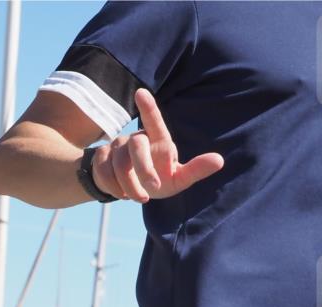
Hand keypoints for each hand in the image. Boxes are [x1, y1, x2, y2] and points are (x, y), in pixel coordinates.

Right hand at [91, 89, 223, 202]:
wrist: (129, 190)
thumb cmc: (160, 180)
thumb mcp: (179, 179)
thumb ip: (196, 170)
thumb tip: (220, 160)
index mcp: (158, 140)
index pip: (153, 121)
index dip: (148, 108)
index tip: (141, 93)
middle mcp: (137, 139)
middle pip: (136, 144)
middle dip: (144, 168)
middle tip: (153, 189)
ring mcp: (117, 147)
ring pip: (119, 163)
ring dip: (130, 185)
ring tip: (140, 198)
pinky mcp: (101, 158)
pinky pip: (103, 171)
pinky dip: (114, 187)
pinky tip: (122, 194)